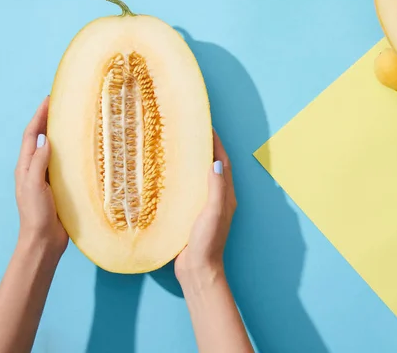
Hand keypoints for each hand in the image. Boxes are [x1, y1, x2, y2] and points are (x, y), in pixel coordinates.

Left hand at [14, 96, 67, 256]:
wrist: (43, 240)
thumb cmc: (36, 214)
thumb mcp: (34, 186)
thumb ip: (39, 163)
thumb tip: (47, 140)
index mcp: (26, 166)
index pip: (32, 135)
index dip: (39, 117)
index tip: (49, 100)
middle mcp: (36, 169)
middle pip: (42, 139)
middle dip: (49, 121)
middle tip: (62, 105)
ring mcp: (48, 178)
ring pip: (55, 150)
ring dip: (61, 135)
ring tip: (73, 122)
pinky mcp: (60, 187)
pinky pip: (66, 165)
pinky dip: (72, 154)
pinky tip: (82, 151)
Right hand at [175, 131, 236, 278]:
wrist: (197, 270)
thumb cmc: (208, 242)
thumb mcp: (214, 213)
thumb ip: (217, 188)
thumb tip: (216, 162)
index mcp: (227, 196)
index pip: (224, 163)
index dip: (216, 144)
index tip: (207, 126)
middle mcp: (219, 199)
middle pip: (213, 167)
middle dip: (205, 148)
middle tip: (191, 132)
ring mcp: (205, 207)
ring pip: (200, 177)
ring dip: (194, 162)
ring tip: (179, 147)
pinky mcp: (192, 215)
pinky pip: (189, 190)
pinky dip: (183, 178)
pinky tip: (170, 175)